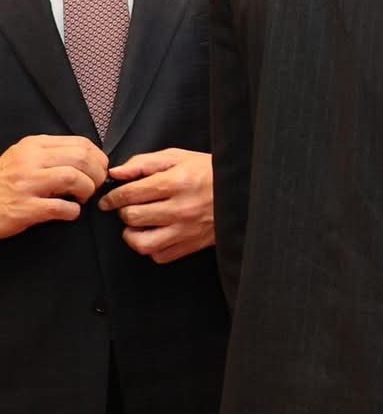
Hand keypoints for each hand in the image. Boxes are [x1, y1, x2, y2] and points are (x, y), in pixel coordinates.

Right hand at [0, 135, 108, 238]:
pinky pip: (62, 207)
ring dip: (87, 191)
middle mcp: (29, 161)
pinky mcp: (24, 208)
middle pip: (82, 159)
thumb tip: (90, 158)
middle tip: (94, 186)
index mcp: (33, 145)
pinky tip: (69, 212)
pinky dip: (73, 211)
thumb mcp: (23, 158)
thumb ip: (52, 154)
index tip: (99, 170)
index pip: (81, 143)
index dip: (99, 158)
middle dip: (97, 175)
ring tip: (81, 198)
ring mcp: (26, 184)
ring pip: (75, 178)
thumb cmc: (3, 184)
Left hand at [97, 148, 214, 263]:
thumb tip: (116, 174)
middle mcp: (181, 208)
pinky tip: (156, 234)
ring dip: (132, 234)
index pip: (130, 194)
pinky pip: (160, 256)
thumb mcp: (178, 158)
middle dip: (123, 211)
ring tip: (137, 225)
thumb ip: (144, 163)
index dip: (112, 197)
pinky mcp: (192, 245)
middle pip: (132, 217)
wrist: (243, 190)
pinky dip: (152, 248)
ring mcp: (186, 230)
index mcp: (176, 182)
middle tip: (128, 207)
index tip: (109, 200)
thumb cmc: (209, 172)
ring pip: (142, 242)